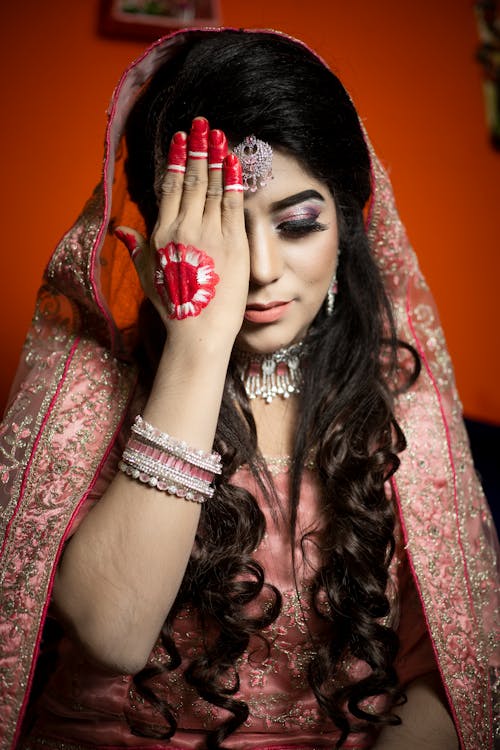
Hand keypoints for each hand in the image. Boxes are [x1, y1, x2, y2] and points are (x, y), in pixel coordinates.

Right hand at [116, 117, 248, 349]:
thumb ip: (136, 248)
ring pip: (213, 188)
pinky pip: (233, 205)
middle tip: (203, 124)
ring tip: (220, 135)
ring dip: (217, 158)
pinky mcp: (234, 244)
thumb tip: (119, 229)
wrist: (199, 333)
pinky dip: (234, 181)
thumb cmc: (174, 308)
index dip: (176, 160)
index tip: (181, 139)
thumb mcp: (148, 276)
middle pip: (192, 180)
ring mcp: (211, 235)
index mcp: (163, 235)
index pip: (170, 188)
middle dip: (198, 149)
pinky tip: (235, 161)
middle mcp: (185, 229)